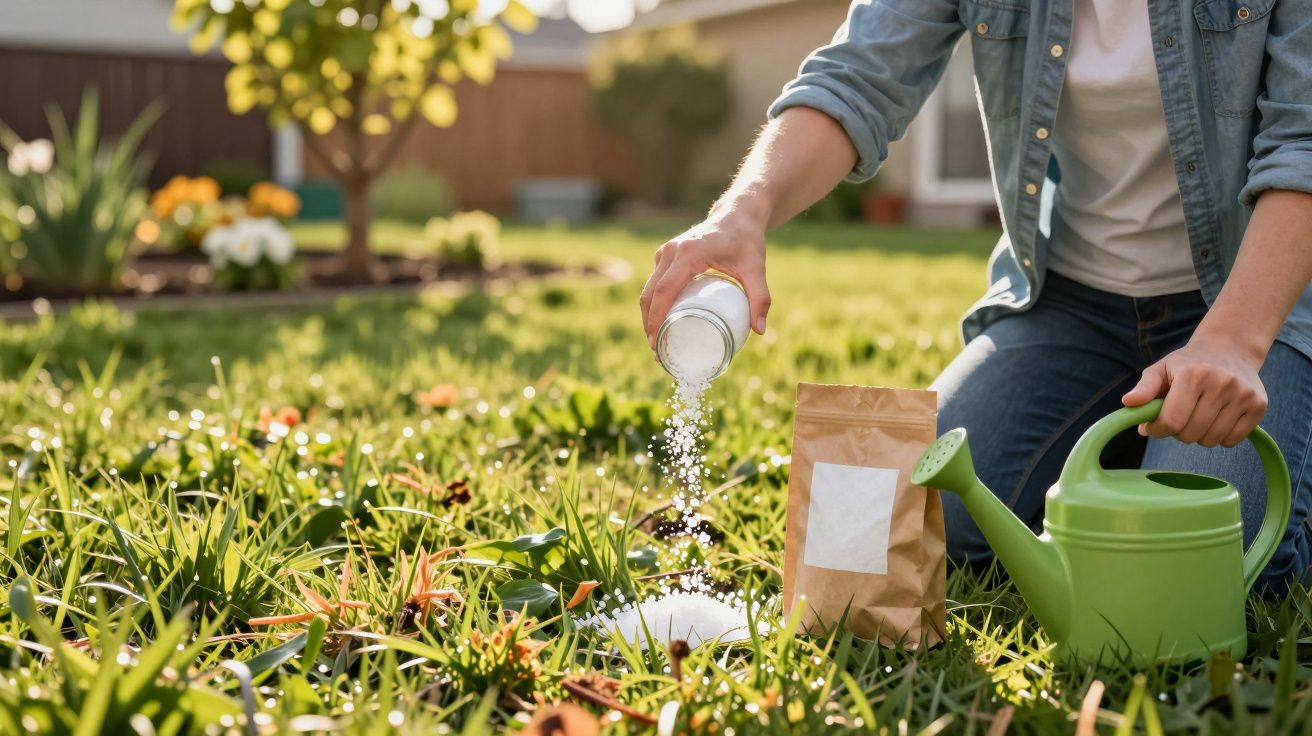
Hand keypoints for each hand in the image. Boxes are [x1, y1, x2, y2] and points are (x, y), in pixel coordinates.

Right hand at [639, 211, 770, 347]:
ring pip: (648, 288)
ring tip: (657, 342)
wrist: (737, 214)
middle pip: (649, 293)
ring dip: (648, 316)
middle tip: (657, 352)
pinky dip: (654, 303)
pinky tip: (662, 321)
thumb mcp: (756, 268)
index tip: (656, 343)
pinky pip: (654, 282)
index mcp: (689, 254)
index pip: (664, 291)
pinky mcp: (666, 254)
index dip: (656, 319)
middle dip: (648, 324)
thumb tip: (759, 331)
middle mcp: (672, 251)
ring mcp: (666, 251)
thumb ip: (761, 297)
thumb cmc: (746, 240)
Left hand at [1122, 336, 1267, 447]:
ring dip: (1199, 435)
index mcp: (1193, 375)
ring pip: (1211, 440)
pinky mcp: (1259, 406)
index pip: (1171, 421)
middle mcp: (1222, 383)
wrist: (1229, 349)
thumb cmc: (1187, 364)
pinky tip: (1217, 418)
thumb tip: (1128, 403)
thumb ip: (1144, 388)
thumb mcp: (1160, 369)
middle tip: (1179, 416)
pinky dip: (1220, 436)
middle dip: (1177, 432)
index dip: (1158, 430)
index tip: (1153, 425)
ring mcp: (1244, 395)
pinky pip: (1232, 440)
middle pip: (1190, 434)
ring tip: (1198, 414)